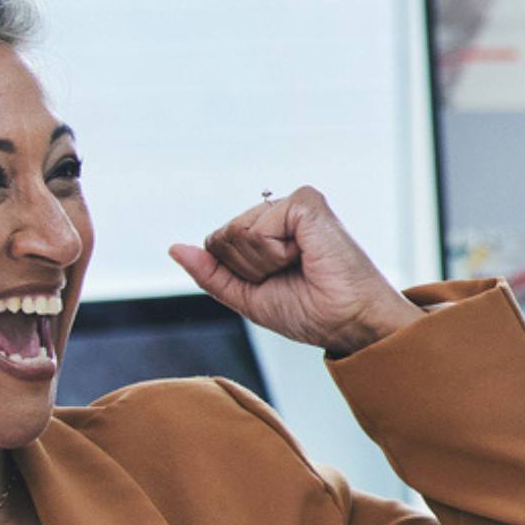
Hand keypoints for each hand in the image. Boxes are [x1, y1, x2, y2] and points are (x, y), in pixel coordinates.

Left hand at [169, 187, 421, 355]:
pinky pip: (257, 229)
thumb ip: (211, 272)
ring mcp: (294, 204)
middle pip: (221, 237)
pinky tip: (305, 254)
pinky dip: (275, 253)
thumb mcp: (248, 296)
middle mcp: (279, 212)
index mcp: (268, 229)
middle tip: (289, 275)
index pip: (217, 243)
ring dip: (263, 263)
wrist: (349, 322)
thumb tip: (175, 249)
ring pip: (236, 233)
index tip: (278, 282)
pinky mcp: (306, 203)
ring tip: (300, 265)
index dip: (238, 272)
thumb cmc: (312, 311)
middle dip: (247, 268)